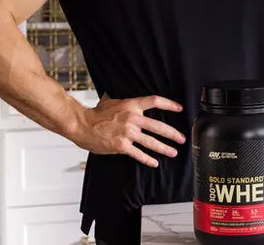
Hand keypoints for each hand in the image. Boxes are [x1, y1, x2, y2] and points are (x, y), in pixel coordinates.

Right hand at [71, 93, 185, 167]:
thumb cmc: (95, 114)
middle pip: (158, 126)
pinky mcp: (121, 145)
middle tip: (182, 138)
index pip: (154, 101)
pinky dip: (147, 159)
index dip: (169, 104)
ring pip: (151, 142)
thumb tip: (133, 101)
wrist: (81, 124)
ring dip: (164, 148)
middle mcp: (132, 118)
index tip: (180, 108)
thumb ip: (126, 103)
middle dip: (172, 133)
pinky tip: (154, 162)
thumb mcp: (112, 102)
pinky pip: (138, 153)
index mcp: (131, 105)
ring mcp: (128, 133)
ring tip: (173, 152)